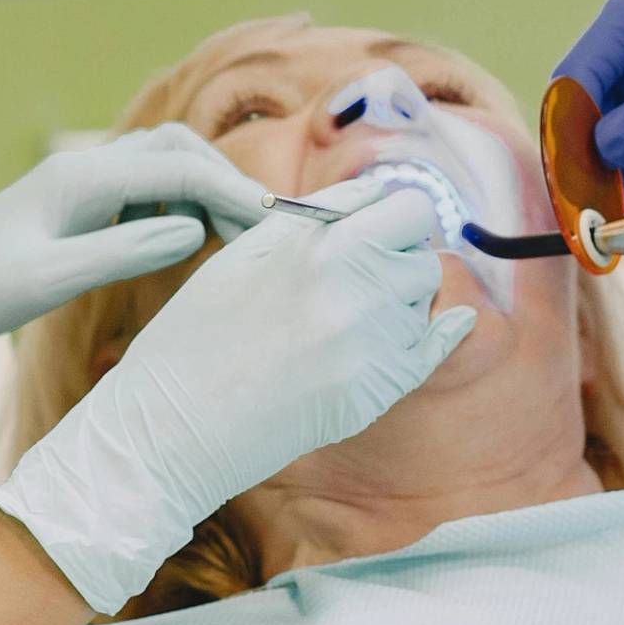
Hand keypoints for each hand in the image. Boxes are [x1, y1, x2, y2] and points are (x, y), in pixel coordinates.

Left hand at [0, 126, 272, 436]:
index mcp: (78, 179)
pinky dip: (172, 213)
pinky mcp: (62, 218)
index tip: (280, 225)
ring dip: (201, 196)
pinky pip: (135, 201)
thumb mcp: (47, 283)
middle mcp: (78, 174)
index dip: (234, 191)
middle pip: (175, 154)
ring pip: (157, 174)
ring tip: (239, 242)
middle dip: (225, 183)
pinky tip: (187, 249)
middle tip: (266, 232)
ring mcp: (69, 194)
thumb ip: (124, 253)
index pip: (179, 166)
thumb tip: (195, 231)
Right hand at [0, 185, 471, 615]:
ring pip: (426, 288)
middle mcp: (345, 274)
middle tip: (371, 270)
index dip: (379, 211)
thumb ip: (305, 226)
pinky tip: (452, 323)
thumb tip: (363, 203)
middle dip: (398, 247)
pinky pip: (439, 343)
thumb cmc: (191, 341)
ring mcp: (368, 332)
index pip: (383, 195)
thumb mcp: (238, 258)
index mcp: (304, 236)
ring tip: (363, 314)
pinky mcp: (379, 385)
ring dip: (405, 293)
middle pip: (415, 237)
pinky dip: (446, 329)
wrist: (171, 429)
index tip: (372, 226)